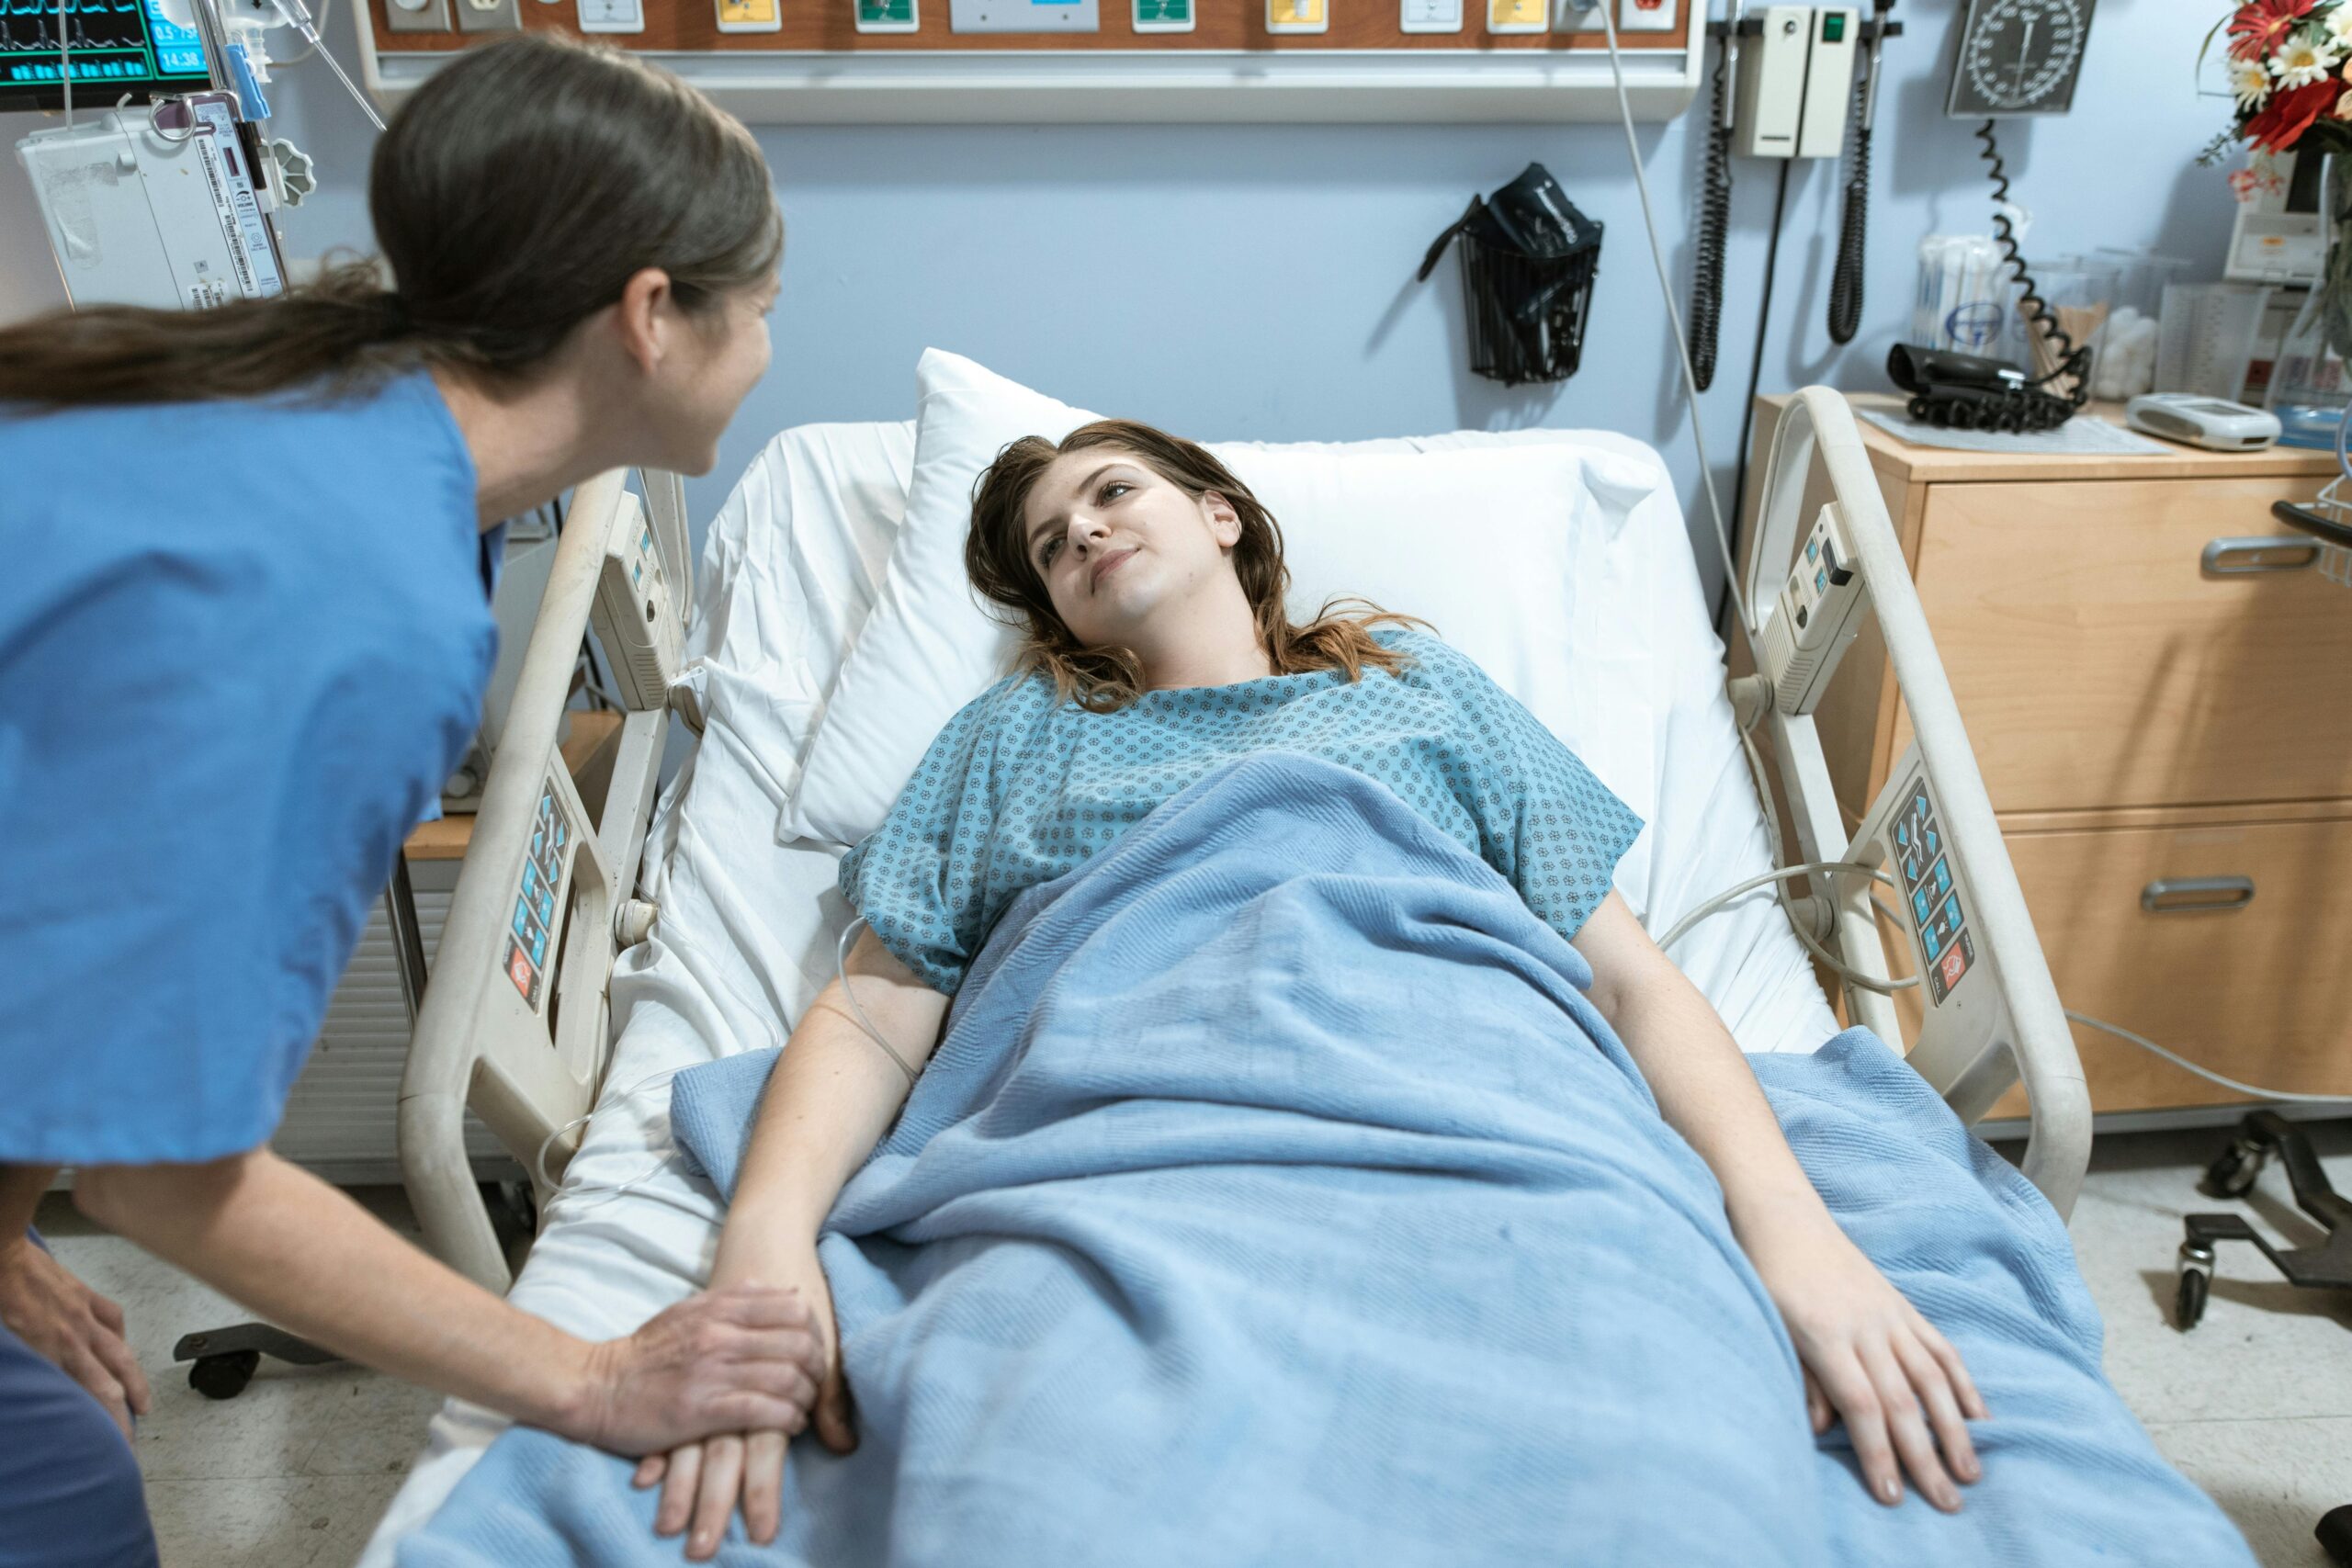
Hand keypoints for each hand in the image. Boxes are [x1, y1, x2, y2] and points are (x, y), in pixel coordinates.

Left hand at [0, 1232, 151, 1437]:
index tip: (116, 1441)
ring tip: (142, 1401)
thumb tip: (24, 1387)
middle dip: (127, 1411)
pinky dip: (119, 1334)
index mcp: (51, 1351)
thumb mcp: (0, 1342)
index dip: (110, 1420)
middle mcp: (75, 1337)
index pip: (95, 1393)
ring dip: (134, 1380)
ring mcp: (84, 1314)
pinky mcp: (85, 1294)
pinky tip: (122, 1343)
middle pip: (115, 1379)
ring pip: (122, 1352)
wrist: (1, 1252)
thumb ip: (16, 1369)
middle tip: (132, 1436)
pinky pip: (112, 1318)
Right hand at [631, 1246, 854, 1560]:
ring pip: (786, 1377)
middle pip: (797, 1342)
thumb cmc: (646, 1352)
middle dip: (818, 1365)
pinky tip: (790, 1425)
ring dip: (807, 1396)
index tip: (816, 1348)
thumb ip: (735, 1299)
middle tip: (818, 1382)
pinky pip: (764, 1411)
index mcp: (718, 1308)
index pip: (792, 1306)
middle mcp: (720, 1335)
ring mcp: (712, 1371)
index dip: (816, 1329)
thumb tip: (783, 1288)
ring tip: (805, 1406)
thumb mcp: (689, 1311)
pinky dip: (787, 1419)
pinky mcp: (703, 1410)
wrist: (595, 1387)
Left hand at [1749, 1214, 1988, 1511]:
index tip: (1892, 1496)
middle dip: (1926, 1457)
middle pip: (1904, 1401)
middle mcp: (1866, 1326)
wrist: (1783, 1217)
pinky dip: (1963, 1383)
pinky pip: (1941, 1347)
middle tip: (1946, 1504)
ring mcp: (1890, 1314)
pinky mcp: (1904, 1305)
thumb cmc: (1766, 1276)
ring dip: (1956, 1429)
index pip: (1862, 1405)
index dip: (1879, 1452)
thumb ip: (1802, 1377)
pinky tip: (1980, 1417)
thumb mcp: (1769, 1325)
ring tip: (1971, 1473)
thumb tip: (1824, 1429)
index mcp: (1826, 1335)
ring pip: (1932, 1378)